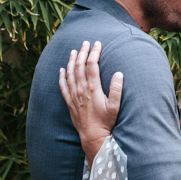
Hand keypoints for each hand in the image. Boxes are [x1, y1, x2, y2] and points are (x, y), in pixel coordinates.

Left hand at [59, 40, 123, 165]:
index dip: (94, 52)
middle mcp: (81, 90)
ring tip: (73, 51)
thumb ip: (117, 89)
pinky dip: (61, 76)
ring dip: (71, 61)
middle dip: (82, 52)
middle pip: (79, 66)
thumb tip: (119, 73)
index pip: (92, 65)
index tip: (97, 44)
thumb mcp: (115, 106)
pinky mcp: (69, 103)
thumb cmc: (106, 122)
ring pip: (70, 73)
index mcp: (93, 88)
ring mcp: (73, 96)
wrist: (92, 136)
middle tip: (85, 42)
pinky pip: (63, 86)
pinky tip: (61, 70)